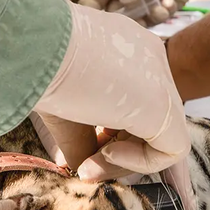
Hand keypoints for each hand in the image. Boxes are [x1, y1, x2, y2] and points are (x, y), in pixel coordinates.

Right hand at [33, 3, 189, 179]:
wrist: (36, 44)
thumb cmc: (39, 64)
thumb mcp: (63, 99)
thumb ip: (82, 134)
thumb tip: (86, 168)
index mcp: (125, 42)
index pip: (132, 93)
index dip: (107, 128)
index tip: (79, 144)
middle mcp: (148, 54)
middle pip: (148, 114)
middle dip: (116, 147)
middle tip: (83, 165)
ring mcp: (160, 76)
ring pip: (162, 132)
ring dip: (125, 159)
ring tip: (87, 165)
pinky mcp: (163, 104)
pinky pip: (173, 147)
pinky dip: (140, 162)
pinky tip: (106, 152)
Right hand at [80, 0, 209, 22]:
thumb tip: (125, 2)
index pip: (92, 0)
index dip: (92, 15)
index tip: (99, 25)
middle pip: (113, 17)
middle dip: (121, 23)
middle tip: (134, 20)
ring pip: (135, 23)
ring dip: (144, 22)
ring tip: (157, 9)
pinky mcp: (164, 5)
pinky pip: (157, 19)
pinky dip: (162, 15)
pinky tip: (169, 2)